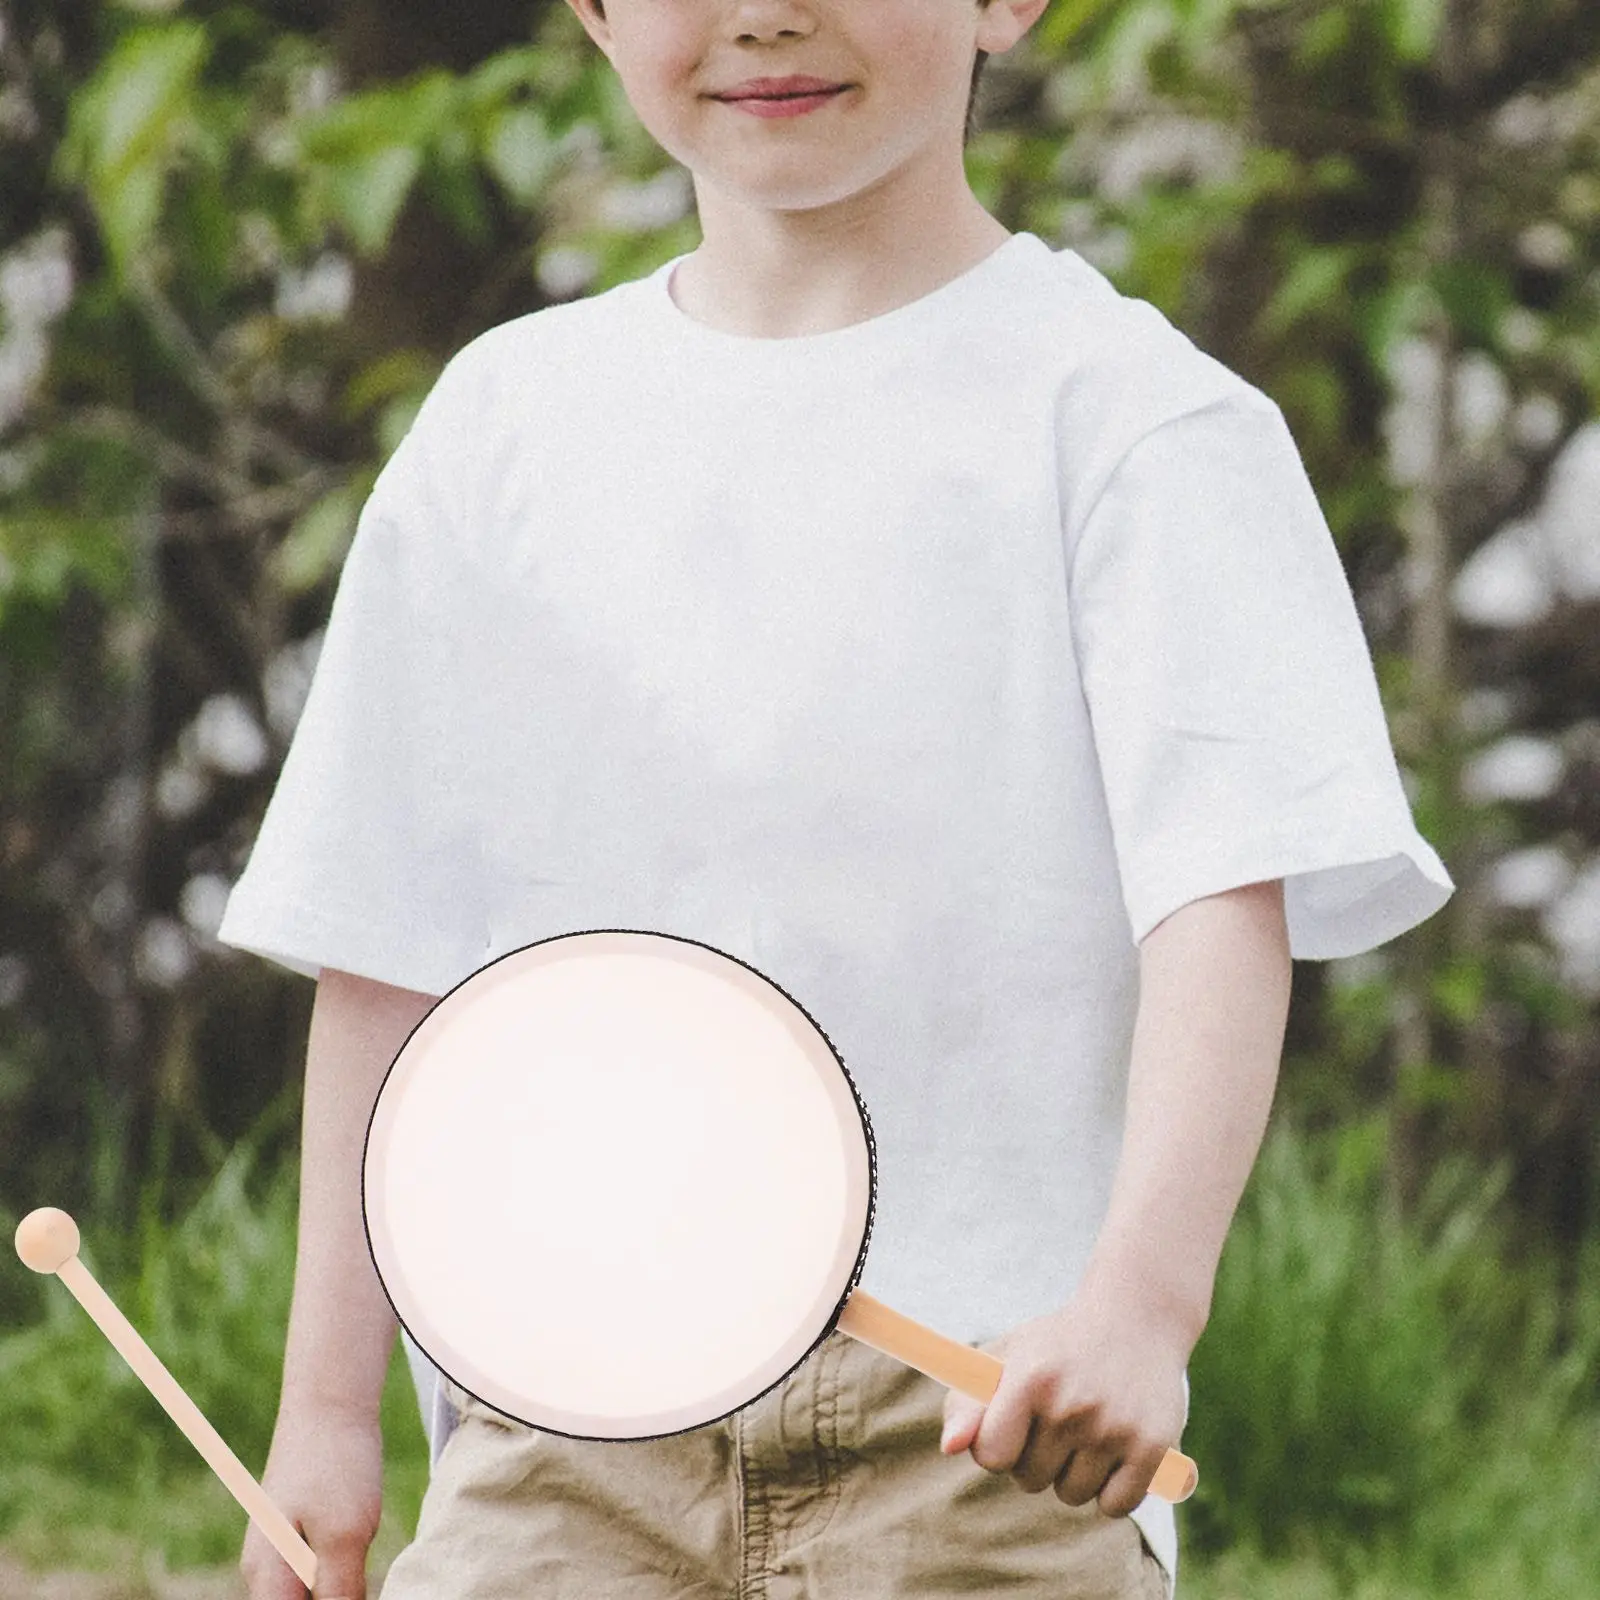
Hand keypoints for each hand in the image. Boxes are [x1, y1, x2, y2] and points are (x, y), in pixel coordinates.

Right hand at [240, 1397, 383, 1598]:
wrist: (331, 1399)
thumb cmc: (335, 1464)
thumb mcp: (346, 1536)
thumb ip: (339, 1594)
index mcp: (267, 1578)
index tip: (352, 1593)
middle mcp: (266, 1572)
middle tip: (361, 1577)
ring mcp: (282, 1551)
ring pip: (310, 1596)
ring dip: (338, 1593)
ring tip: (362, 1573)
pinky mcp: (303, 1533)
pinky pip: (319, 1577)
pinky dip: (341, 1579)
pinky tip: (363, 1564)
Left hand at [938, 1273, 1191, 1517]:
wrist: (1136, 1317)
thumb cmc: (1058, 1347)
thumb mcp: (1008, 1357)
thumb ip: (967, 1403)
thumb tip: (949, 1448)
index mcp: (1030, 1378)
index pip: (992, 1456)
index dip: (996, 1449)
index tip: (1010, 1430)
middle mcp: (1072, 1404)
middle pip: (1031, 1480)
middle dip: (1036, 1458)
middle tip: (1056, 1418)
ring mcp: (1114, 1427)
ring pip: (1072, 1495)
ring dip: (1074, 1474)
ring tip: (1087, 1429)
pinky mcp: (1153, 1446)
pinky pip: (1116, 1506)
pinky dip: (1112, 1491)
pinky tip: (1114, 1452)